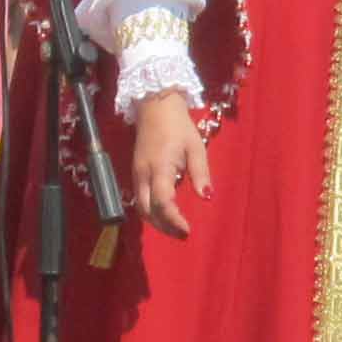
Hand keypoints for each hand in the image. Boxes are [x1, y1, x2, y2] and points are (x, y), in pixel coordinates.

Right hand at [128, 89, 207, 235]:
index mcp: (160, 167)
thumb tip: (207, 197)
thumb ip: (200, 173)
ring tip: (175, 229)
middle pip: (147, 210)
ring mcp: (136, 175)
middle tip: (183, 235)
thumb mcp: (195, 147)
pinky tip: (164, 215)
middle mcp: (143, 175)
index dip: (173, 220)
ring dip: (156, 222)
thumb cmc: (178, 126)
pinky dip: (150, 212)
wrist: (155, 107)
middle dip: (164, 226)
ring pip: (140, 207)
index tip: (187, 231)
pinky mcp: (135, 173)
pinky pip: (139, 199)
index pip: (162, 202)